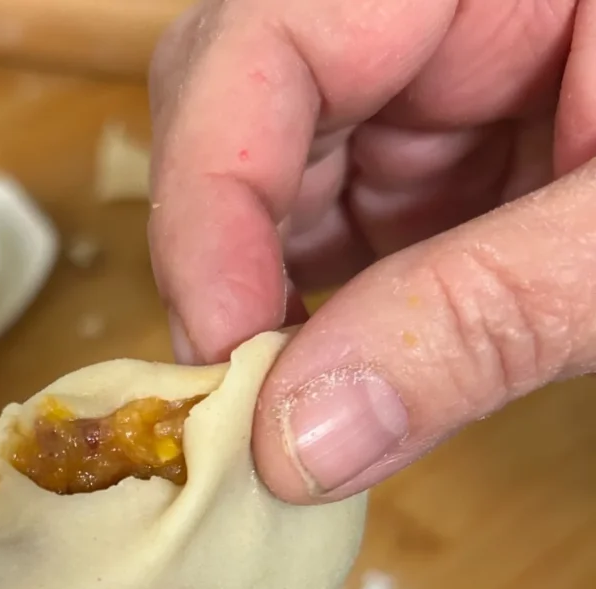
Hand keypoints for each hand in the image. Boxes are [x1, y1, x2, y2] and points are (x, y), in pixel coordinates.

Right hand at [150, 0, 595, 500]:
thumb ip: (480, 321)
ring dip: (286, 306)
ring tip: (321, 402)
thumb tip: (298, 447)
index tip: (221, 360)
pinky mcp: (443, 137)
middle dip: (235, 268)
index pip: (261, 40)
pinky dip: (341, 313)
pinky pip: (342, 223)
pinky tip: (371, 369)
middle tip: (255, 409)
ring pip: (279, 184)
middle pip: (241, 111)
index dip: (210, 201)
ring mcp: (429, 65)